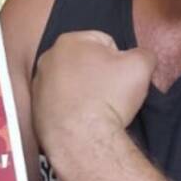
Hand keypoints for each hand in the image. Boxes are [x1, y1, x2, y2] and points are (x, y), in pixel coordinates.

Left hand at [32, 30, 153, 155]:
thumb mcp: (140, 66)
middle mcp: (47, 59)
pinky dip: (71, 109)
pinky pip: (60, 103)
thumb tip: (143, 57)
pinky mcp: (35, 109)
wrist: (83, 139)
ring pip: (71, 83)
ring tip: (97, 108)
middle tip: (111, 93)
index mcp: (69, 41)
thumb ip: (144, 53)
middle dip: (99, 74)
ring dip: (84, 91)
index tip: (121, 78)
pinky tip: (83, 119)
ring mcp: (38, 85)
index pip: (104, 42)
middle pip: (85, 62)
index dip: (119, 60)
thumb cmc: (108, 98)